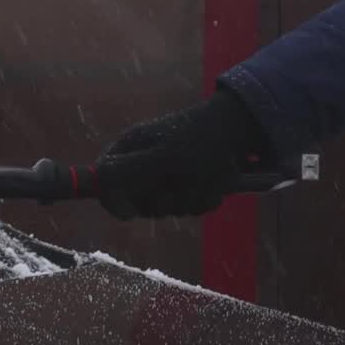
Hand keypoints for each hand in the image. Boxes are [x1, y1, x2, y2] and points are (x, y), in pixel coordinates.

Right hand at [94, 87, 271, 219]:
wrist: (247, 131)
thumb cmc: (204, 140)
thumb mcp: (165, 157)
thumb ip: (129, 169)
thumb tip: (97, 180)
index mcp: (132, 147)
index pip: (103, 178)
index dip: (112, 199)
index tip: (129, 213)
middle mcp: (145, 160)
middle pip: (134, 200)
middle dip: (161, 201)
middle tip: (178, 189)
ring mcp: (166, 173)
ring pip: (164, 206)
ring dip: (187, 201)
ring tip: (204, 182)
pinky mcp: (188, 183)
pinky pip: (186, 205)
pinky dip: (202, 199)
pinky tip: (214, 185)